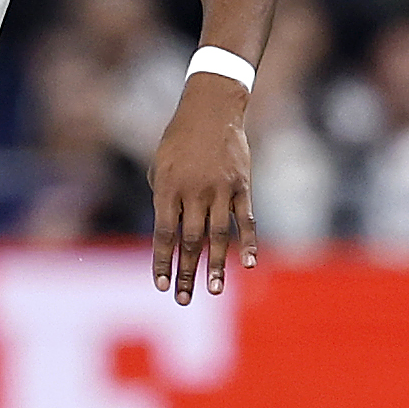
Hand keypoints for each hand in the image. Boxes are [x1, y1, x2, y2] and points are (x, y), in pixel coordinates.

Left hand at [150, 73, 257, 303]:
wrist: (211, 108)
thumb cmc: (179, 138)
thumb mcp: (159, 165)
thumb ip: (163, 198)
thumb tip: (169, 233)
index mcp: (167, 188)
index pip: (163, 234)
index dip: (163, 262)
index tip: (161, 285)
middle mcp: (193, 191)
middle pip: (190, 241)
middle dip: (187, 272)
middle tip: (184, 299)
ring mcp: (219, 189)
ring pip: (218, 235)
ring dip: (215, 265)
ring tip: (213, 290)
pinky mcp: (241, 185)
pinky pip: (246, 219)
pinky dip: (248, 242)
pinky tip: (248, 264)